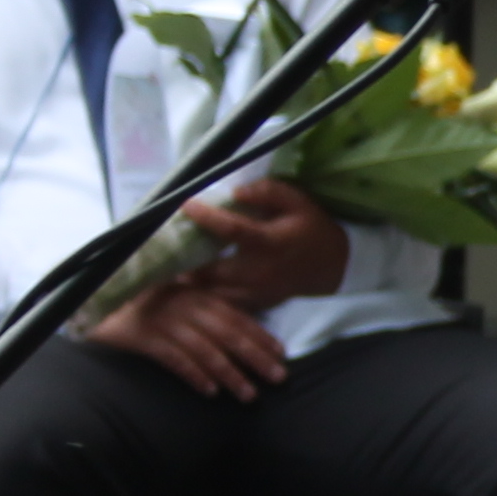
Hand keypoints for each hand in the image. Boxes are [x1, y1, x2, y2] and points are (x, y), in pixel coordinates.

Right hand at [84, 279, 289, 398]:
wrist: (91, 304)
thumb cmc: (141, 306)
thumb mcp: (176, 301)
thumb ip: (204, 312)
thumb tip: (240, 337)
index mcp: (195, 293)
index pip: (236, 315)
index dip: (260, 335)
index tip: (282, 354)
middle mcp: (183, 303)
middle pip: (227, 332)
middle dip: (255, 357)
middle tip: (278, 378)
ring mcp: (162, 319)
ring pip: (205, 349)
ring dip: (230, 374)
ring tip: (248, 394)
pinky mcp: (142, 336)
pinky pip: (174, 358)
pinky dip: (194, 375)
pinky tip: (210, 392)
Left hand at [177, 179, 349, 309]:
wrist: (333, 266)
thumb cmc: (311, 229)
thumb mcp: (298, 202)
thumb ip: (268, 192)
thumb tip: (235, 191)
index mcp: (268, 242)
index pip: (230, 229)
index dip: (205, 217)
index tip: (184, 204)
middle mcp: (258, 271)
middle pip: (208, 270)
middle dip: (184, 261)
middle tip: (163, 247)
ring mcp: (254, 292)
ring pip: (210, 292)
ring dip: (189, 280)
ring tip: (168, 267)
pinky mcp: (253, 304)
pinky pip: (220, 303)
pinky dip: (202, 294)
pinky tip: (189, 283)